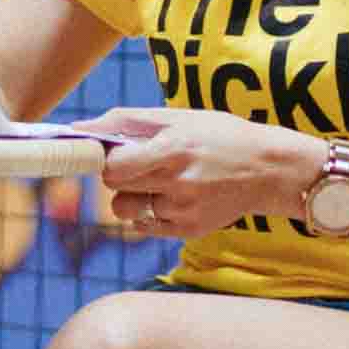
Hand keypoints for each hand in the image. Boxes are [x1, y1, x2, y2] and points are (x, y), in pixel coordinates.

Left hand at [74, 108, 306, 239]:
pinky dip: (147, 211)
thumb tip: (78, 127)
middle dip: (117, 173)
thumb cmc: (219, 136)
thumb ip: (126, 121)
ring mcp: (184, 211)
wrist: (270, 170)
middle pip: (114, 187)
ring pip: (124, 209)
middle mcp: (178, 183)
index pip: (113, 166)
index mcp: (174, 149)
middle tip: (138, 162)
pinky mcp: (189, 230)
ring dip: (130, 195)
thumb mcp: (178, 118)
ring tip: (157, 181)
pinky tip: (171, 196)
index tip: (105, 153)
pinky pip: (143, 226)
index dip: (103, 159)